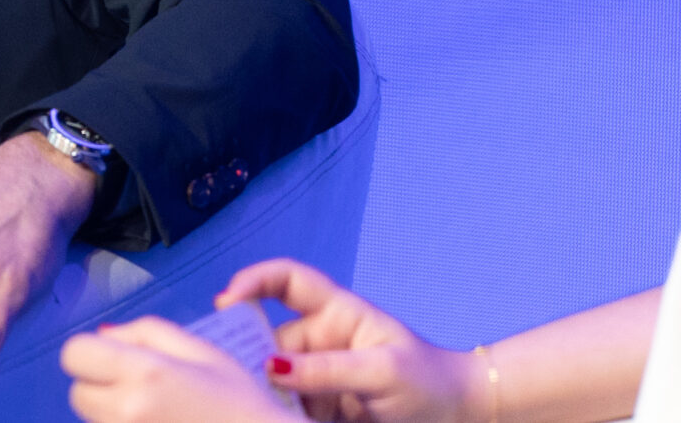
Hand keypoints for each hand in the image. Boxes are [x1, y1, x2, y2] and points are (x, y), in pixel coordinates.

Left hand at [62, 315, 298, 422]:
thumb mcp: (199, 350)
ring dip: (110, 415)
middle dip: (98, 388)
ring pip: (92, 421)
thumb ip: (145, 332)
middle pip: (77, 393)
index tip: (113, 360)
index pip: (73, 354)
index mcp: (143, 373)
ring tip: (153, 414)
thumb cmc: (238, 401)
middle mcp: (126, 411)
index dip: (91, 354)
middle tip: (137, 391)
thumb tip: (103, 334)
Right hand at [217, 260, 483, 422]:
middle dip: (250, 355)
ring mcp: (316, 377)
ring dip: (265, 393)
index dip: (253, 280)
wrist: (461, 420)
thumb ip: (327, 369)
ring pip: (272, 380)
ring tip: (262, 408)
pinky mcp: (318, 409)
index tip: (227, 301)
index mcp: (336, 313)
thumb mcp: (383, 373)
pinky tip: (278, 418)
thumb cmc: (429, 383)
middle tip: (235, 377)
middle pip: (268, 339)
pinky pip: (286, 408)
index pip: (286, 281)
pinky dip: (279, 413)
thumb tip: (270, 367)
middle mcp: (318, 341)